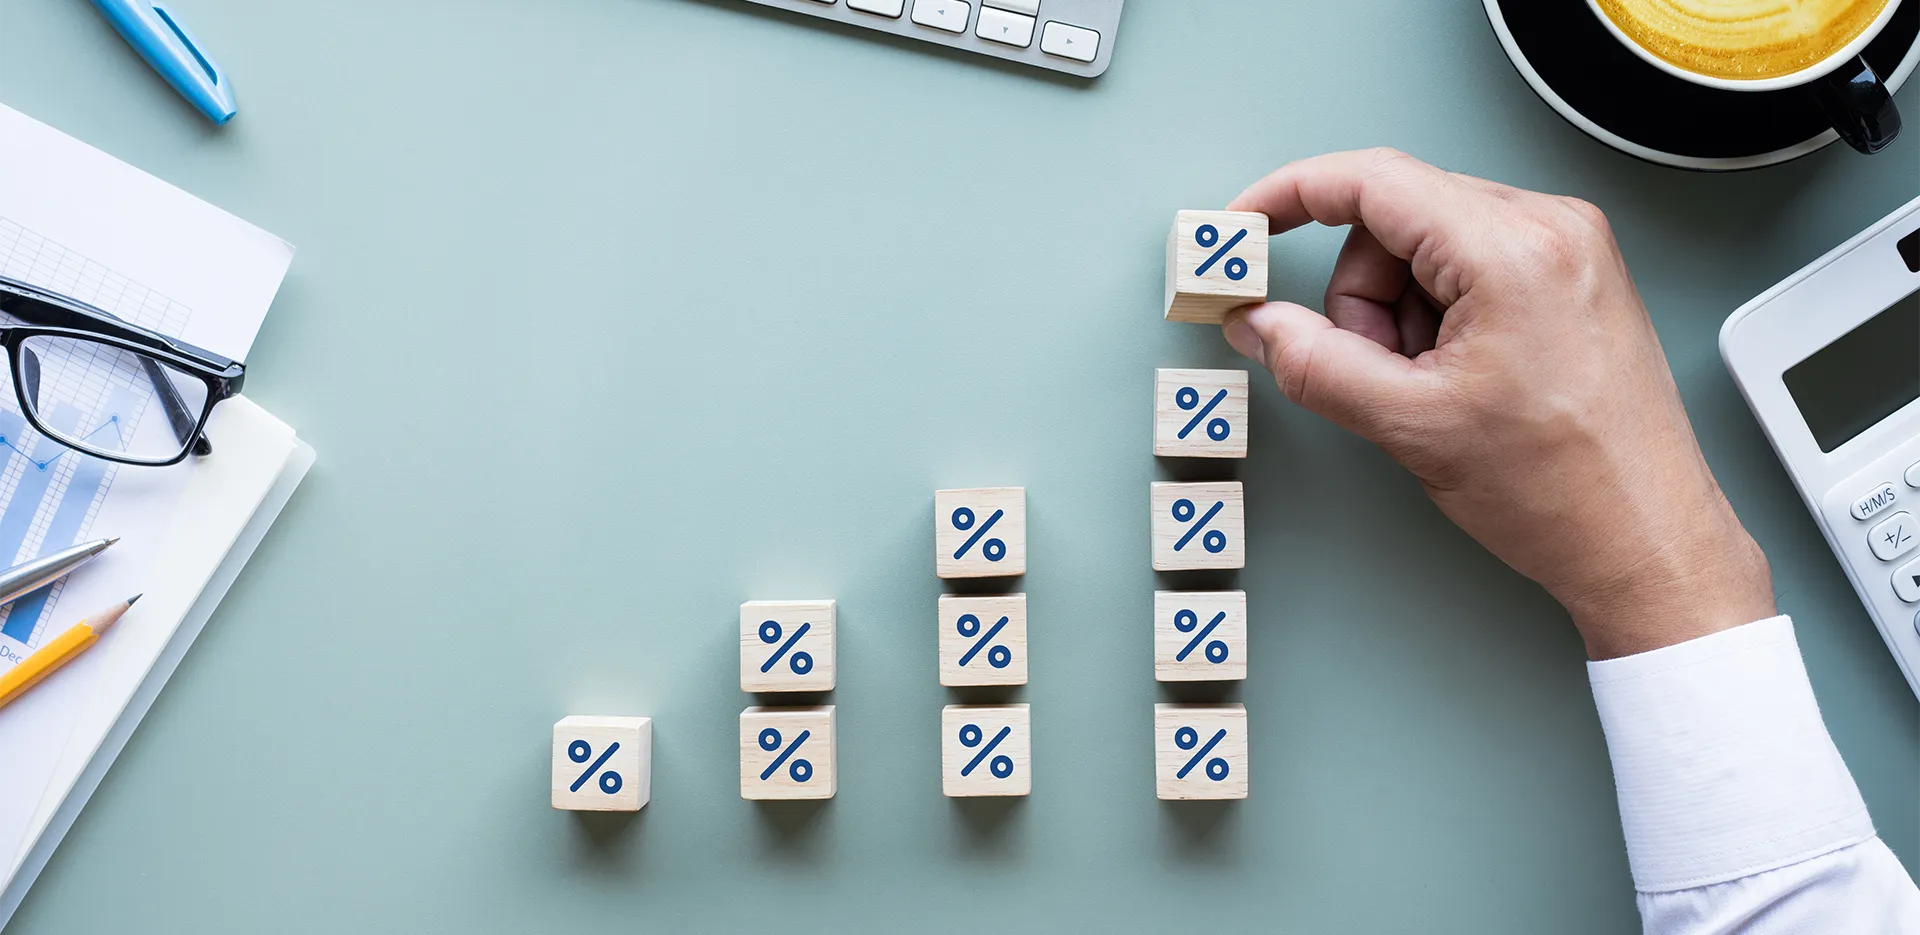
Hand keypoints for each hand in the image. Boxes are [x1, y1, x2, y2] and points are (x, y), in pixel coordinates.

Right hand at [1221, 149, 1773, 659]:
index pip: (1372, 181)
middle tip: (1379, 372)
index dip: (1289, 198)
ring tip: (1431, 388)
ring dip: (1399, 315)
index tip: (1243, 226)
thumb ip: (1314, 362)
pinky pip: (1465, 267)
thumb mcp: (1410, 426)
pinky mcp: (1570, 275)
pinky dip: (1437, 320)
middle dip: (1362, 298)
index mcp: (1512, 249)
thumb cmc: (1563, 489)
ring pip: (1425, 246)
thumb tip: (1257, 321)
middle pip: (1394, 218)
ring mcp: (1566, 248)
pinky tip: (1457, 379)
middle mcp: (1550, 227)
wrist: (1647, 541)